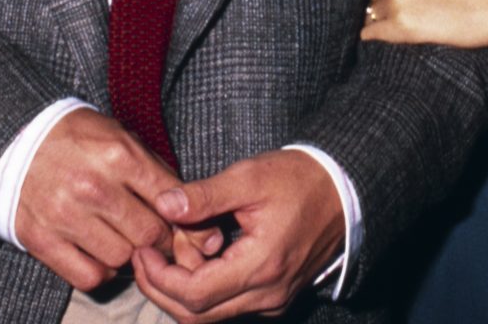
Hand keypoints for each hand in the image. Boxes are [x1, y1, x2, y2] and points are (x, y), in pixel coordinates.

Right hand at [14, 108, 188, 290]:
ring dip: (131, 257)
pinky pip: (89, 276)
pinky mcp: (42, 239)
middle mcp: (93, 187)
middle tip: (161, 240)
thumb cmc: (78, 139)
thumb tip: (195, 215)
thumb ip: (157, 174)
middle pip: (149, 235)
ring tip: (127, 241)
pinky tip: (102, 254)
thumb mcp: (122, 137)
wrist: (15, 140)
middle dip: (163, 242)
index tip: (188, 229)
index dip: (187, 222)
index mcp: (119, 155)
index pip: (171, 202)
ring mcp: (65, 215)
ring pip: (122, 258)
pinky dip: (102, 272)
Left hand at [131, 149, 343, 321]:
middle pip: (196, 315)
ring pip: (211, 314)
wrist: (344, 190)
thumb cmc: (299, 179)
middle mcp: (268, 294)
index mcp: (261, 266)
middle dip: (162, 288)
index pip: (194, 294)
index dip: (160, 278)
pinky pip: (229, 306)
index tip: (143, 251)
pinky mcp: (274, 296)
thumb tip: (163, 206)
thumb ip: (203, 195)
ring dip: (183, 288)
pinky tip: (198, 255)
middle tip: (145, 255)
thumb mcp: (249, 177)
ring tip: (175, 247)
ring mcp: (273, 300)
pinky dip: (205, 288)